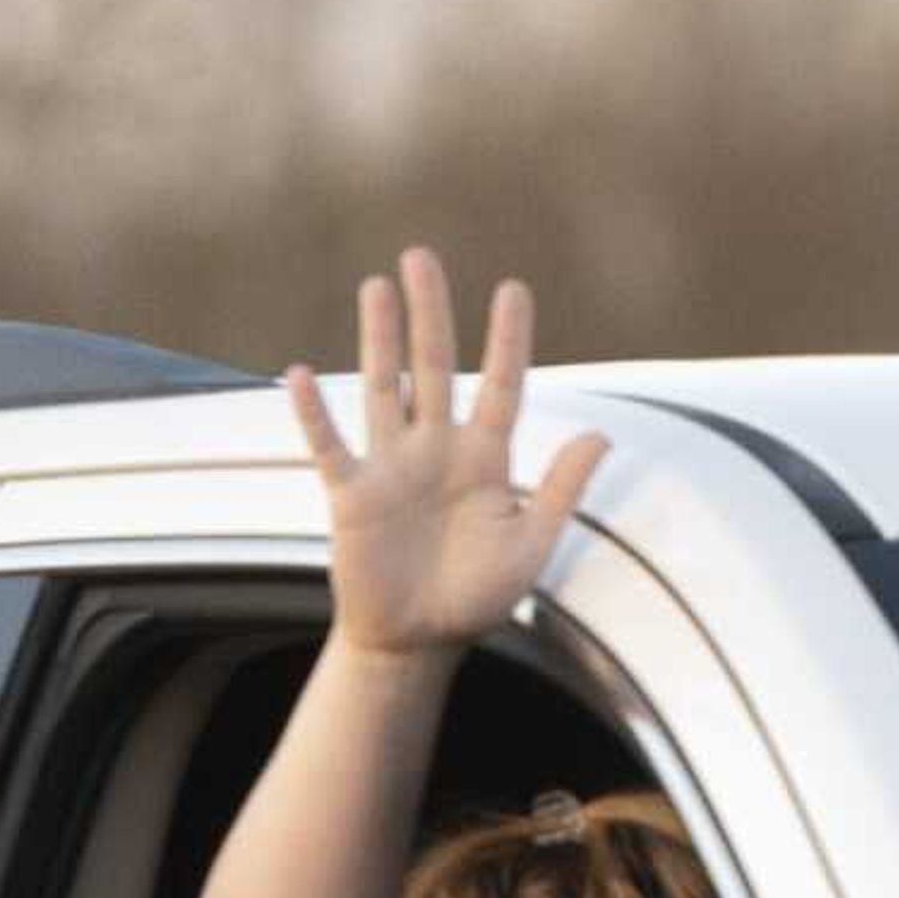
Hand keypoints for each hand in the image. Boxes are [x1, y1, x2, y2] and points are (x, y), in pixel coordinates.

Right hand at [285, 248, 608, 662]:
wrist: (418, 642)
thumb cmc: (477, 596)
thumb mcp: (531, 544)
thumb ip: (561, 489)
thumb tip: (600, 433)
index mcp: (486, 458)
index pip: (503, 385)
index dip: (508, 339)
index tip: (513, 288)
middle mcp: (436, 449)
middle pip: (433, 367)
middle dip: (430, 313)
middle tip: (421, 255)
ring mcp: (390, 466)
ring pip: (382, 387)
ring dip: (379, 338)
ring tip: (376, 286)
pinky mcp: (349, 495)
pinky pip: (328, 445)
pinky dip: (313, 413)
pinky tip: (298, 373)